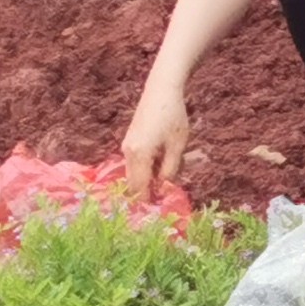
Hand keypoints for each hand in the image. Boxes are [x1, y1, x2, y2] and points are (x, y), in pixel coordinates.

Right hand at [121, 83, 191, 200]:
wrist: (160, 92)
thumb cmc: (174, 117)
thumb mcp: (178, 146)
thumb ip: (170, 169)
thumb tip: (164, 188)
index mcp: (139, 155)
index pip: (140, 187)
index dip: (148, 201)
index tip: (157, 213)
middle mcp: (127, 152)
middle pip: (133, 183)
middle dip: (146, 194)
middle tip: (161, 204)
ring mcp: (126, 146)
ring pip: (134, 173)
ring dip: (147, 181)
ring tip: (165, 185)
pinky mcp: (129, 142)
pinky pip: (135, 163)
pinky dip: (145, 170)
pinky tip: (160, 169)